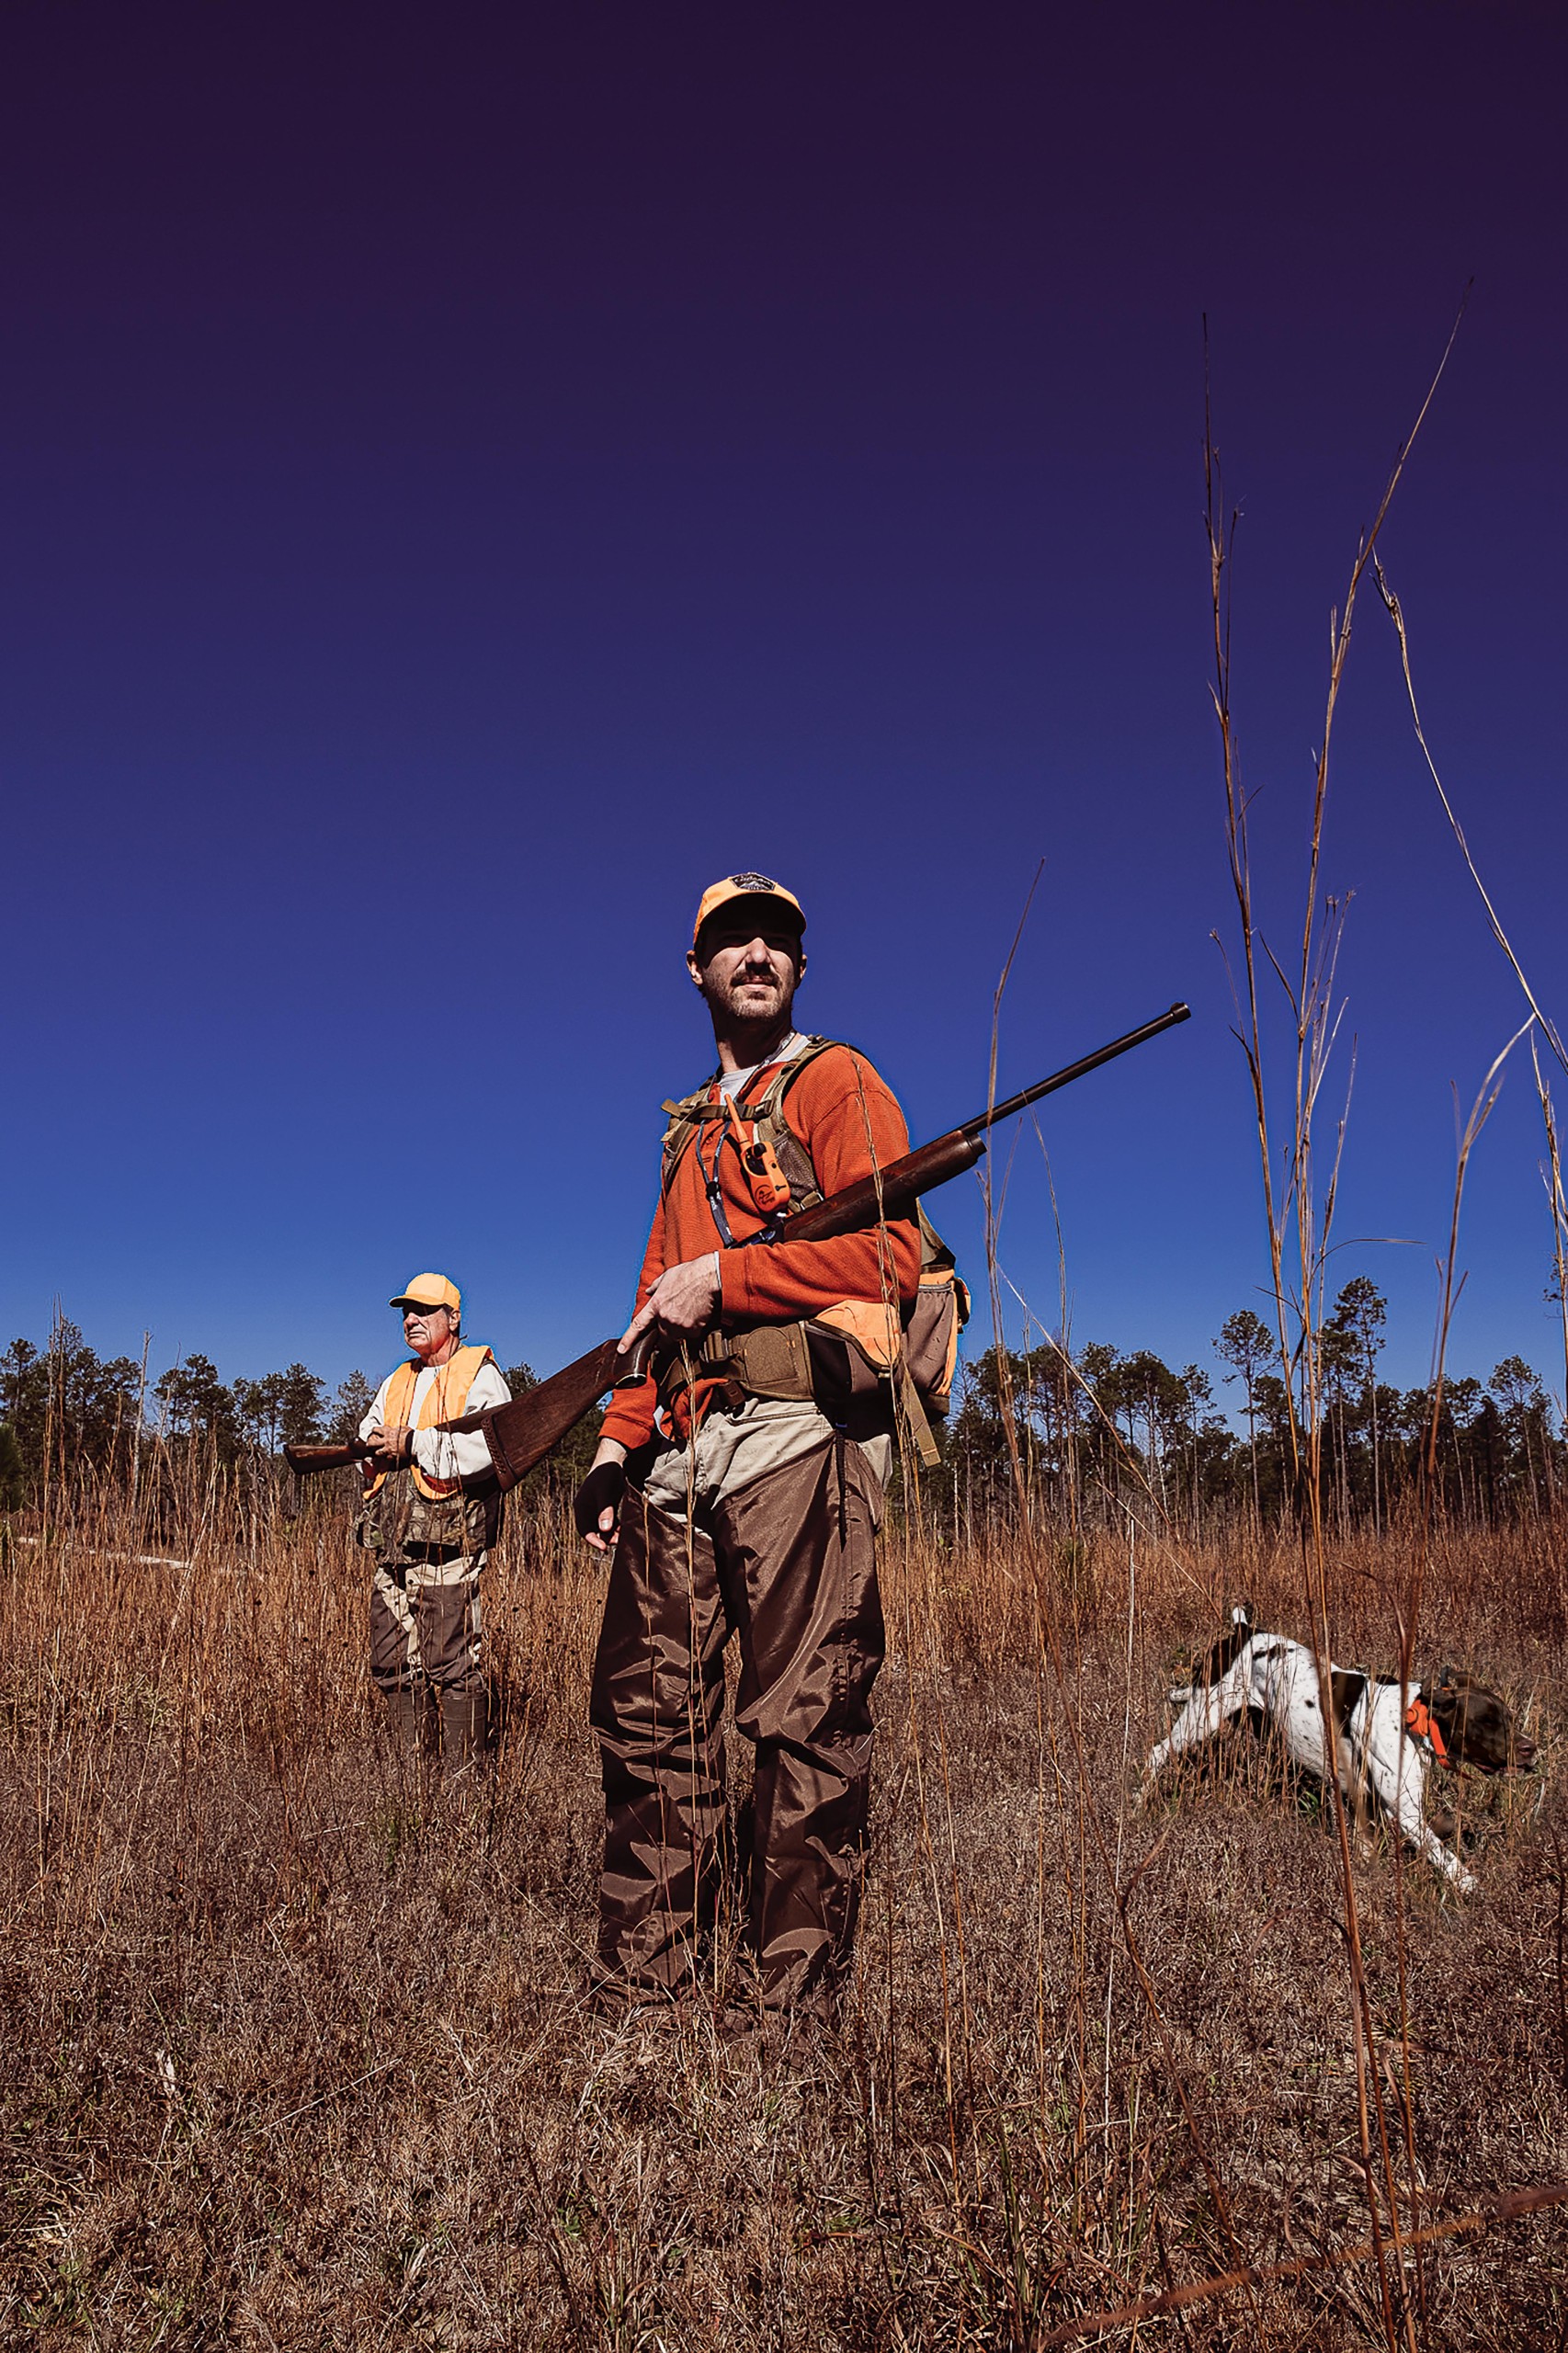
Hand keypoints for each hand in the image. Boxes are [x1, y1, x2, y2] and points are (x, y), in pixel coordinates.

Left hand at [365, 1421, 412, 1469]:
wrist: (417, 1444)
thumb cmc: (411, 1435)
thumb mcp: (402, 1428)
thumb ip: (395, 1429)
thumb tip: (393, 1429)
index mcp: (389, 1432)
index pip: (376, 1430)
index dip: (373, 1430)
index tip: (374, 1431)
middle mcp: (386, 1441)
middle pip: (372, 1442)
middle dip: (369, 1443)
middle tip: (369, 1444)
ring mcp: (388, 1449)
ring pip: (376, 1452)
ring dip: (376, 1452)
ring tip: (377, 1452)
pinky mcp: (392, 1456)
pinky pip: (385, 1458)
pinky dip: (385, 1457)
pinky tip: (387, 1456)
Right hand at [578, 1438, 628, 1552]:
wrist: (612, 1461)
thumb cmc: (605, 1473)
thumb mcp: (605, 1492)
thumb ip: (605, 1510)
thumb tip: (605, 1530)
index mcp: (581, 1507)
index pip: (584, 1530)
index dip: (593, 1540)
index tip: (604, 1548)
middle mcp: (587, 1510)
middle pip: (594, 1531)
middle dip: (605, 1538)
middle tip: (619, 1542)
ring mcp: (597, 1509)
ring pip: (603, 1528)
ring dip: (612, 1534)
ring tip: (624, 1537)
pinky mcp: (607, 1507)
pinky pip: (611, 1522)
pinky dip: (617, 1527)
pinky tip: (625, 1530)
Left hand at [619, 1254, 720, 1349]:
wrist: (709, 1277)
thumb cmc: (690, 1274)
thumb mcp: (667, 1276)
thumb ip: (656, 1287)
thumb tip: (649, 1291)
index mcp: (656, 1304)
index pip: (638, 1325)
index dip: (629, 1339)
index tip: (622, 1350)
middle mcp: (664, 1316)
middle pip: (662, 1336)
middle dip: (668, 1332)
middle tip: (678, 1320)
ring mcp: (678, 1324)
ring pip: (678, 1336)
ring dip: (682, 1330)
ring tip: (691, 1314)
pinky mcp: (692, 1328)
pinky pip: (692, 1335)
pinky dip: (695, 1329)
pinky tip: (699, 1315)